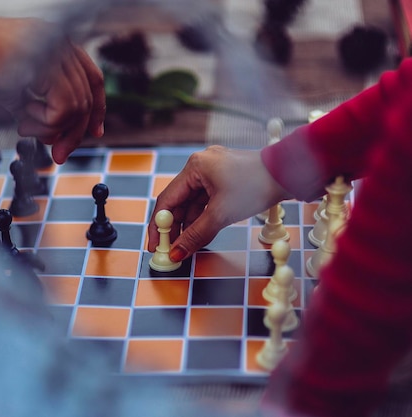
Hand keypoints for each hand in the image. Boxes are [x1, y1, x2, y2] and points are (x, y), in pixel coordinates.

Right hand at [0, 13, 104, 163]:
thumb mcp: (15, 87)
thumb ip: (38, 106)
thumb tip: (56, 137)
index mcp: (59, 45)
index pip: (93, 80)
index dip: (96, 110)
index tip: (93, 134)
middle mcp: (62, 44)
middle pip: (88, 97)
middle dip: (74, 133)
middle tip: (58, 155)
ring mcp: (56, 50)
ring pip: (77, 106)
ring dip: (52, 128)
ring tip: (24, 126)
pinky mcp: (45, 63)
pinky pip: (63, 107)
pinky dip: (46, 123)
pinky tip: (22, 118)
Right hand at [147, 146, 291, 261]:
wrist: (290, 174)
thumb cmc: (257, 186)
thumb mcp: (222, 214)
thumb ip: (196, 235)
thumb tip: (177, 253)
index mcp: (195, 167)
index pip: (166, 200)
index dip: (159, 226)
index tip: (155, 246)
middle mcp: (201, 166)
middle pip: (178, 202)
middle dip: (174, 228)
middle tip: (170, 250)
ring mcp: (213, 172)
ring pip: (192, 204)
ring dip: (188, 225)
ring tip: (184, 247)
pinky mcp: (225, 180)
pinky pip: (206, 202)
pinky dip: (202, 219)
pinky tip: (199, 235)